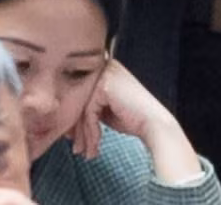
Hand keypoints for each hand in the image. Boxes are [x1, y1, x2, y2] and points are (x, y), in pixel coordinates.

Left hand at [75, 60, 201, 181]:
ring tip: (85, 152)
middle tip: (77, 149)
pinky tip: (95, 146)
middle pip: (80, 101)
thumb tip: (66, 121)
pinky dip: (91, 132)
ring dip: (83, 134)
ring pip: (82, 108)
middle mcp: (105, 67)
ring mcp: (105, 75)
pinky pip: (88, 112)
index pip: (82, 95)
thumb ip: (89, 108)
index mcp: (106, 69)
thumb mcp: (106, 110)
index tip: (75, 140)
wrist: (154, 124)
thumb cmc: (133, 118)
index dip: (77, 120)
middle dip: (78, 129)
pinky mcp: (105, 86)